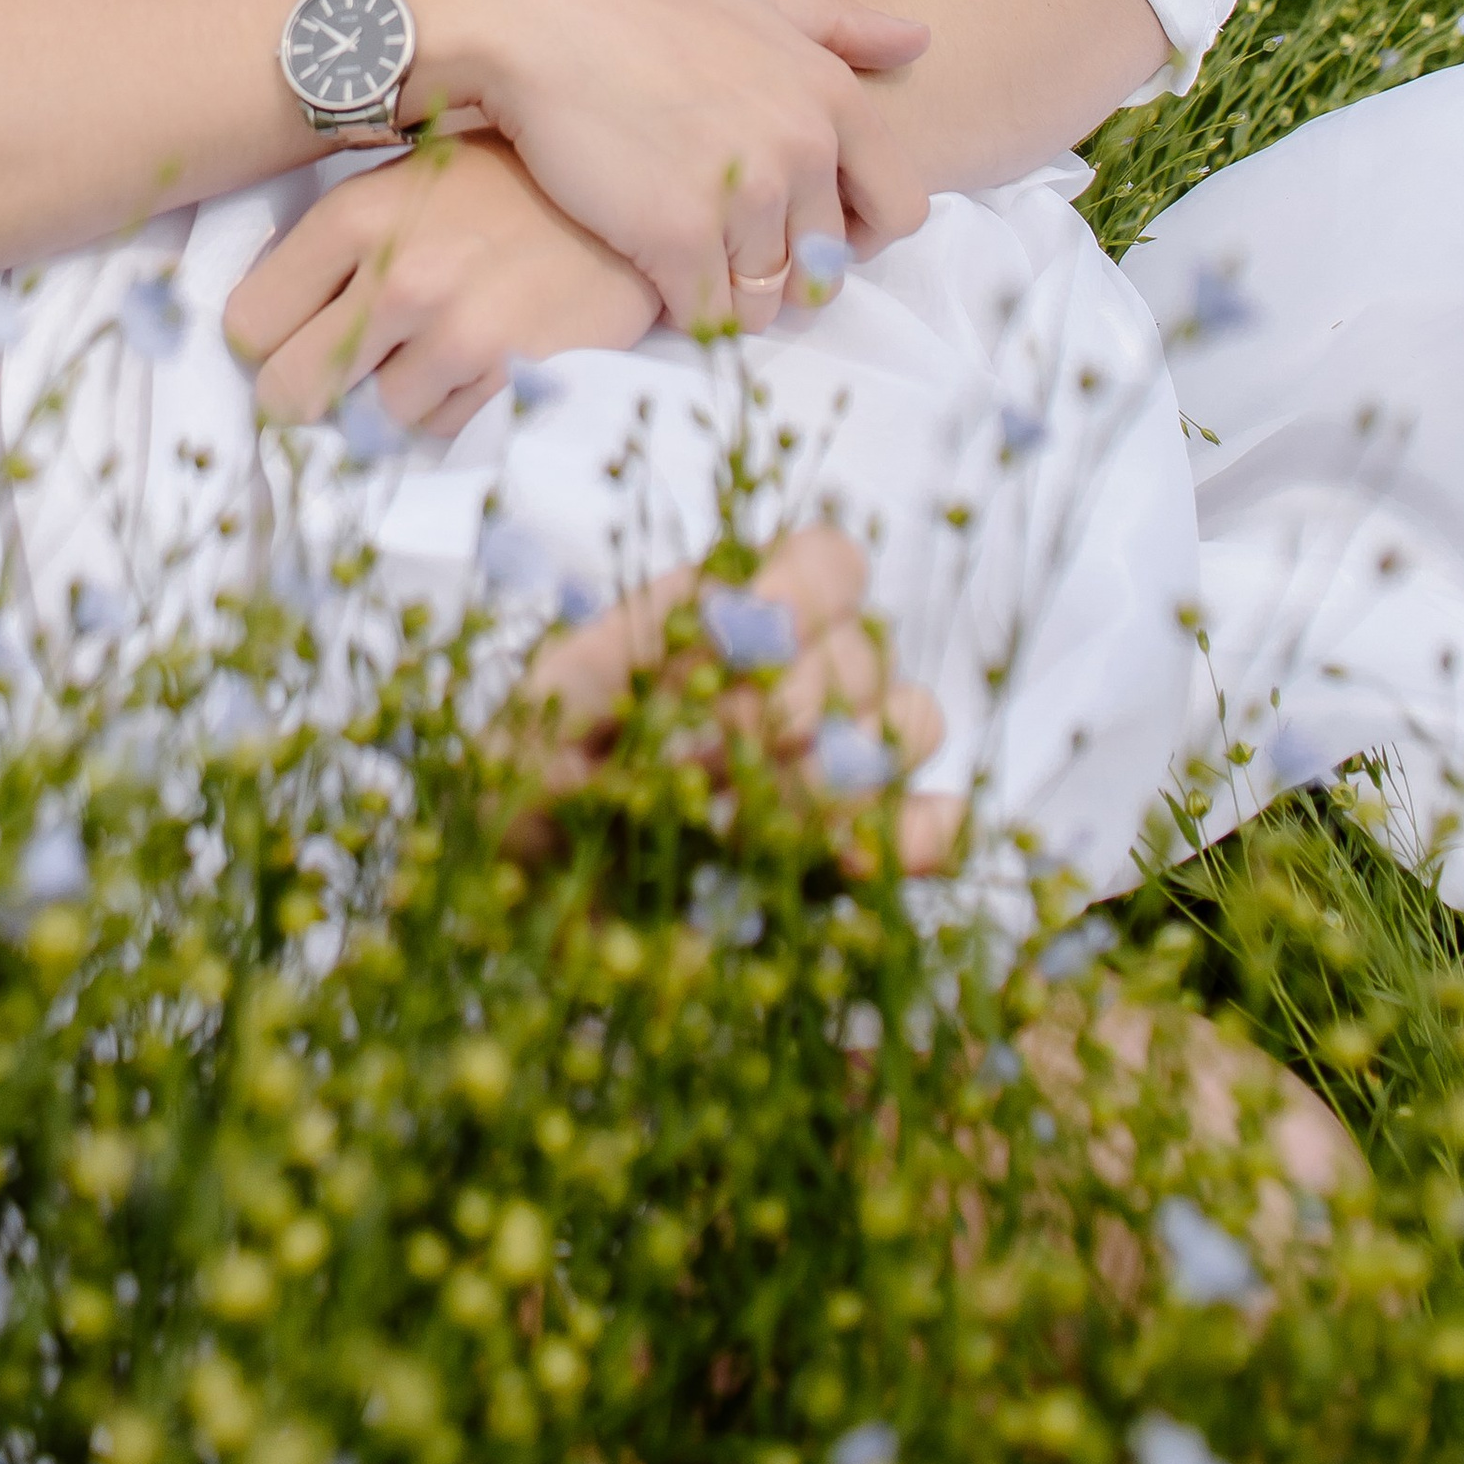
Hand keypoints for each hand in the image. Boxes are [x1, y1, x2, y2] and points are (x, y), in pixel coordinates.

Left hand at [226, 134, 658, 437]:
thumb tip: (265, 321)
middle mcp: (397, 276)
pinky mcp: (514, 376)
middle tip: (342, 374)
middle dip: (307, 392)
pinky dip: (454, 409)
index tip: (293, 337)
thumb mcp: (411, 178)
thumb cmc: (512, 181)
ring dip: (397, 397)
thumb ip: (339, 241)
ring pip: (371, 420)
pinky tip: (485, 358)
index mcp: (355, 217)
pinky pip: (443, 431)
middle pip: (287, 393)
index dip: (268, 340)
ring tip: (439, 347)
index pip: (246, 325)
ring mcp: (457, 333)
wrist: (633, 191)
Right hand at [401, 0, 931, 334]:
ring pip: (770, 302)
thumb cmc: (637, 5)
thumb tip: (923, 37)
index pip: (903, 210)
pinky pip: (709, 318)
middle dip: (786, 269)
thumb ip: (840, 27)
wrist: (534, 20)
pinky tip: (653, 273)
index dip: (860, 233)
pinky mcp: (676, 239)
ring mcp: (742, 197)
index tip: (808, 228)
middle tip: (729, 245)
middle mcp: (802, 150)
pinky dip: (686, 311)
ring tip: (686, 259)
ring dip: (733, 297)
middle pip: (829, 266)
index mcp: (833, 97)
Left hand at [498, 522, 960, 876]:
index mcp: (732, 614)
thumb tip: (716, 658)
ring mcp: (841, 761)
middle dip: (788, 706)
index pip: (826, 562)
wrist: (526, 900)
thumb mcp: (542, 714)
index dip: (806, 591)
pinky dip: (914, 835)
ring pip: (909, 722)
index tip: (754, 639)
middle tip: (706, 762)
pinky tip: (850, 857)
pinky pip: (937, 825)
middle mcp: (803, 674)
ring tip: (744, 823)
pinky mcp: (858, 849)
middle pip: (864, 651)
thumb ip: (619, 673)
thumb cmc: (527, 786)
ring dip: (835, 771)